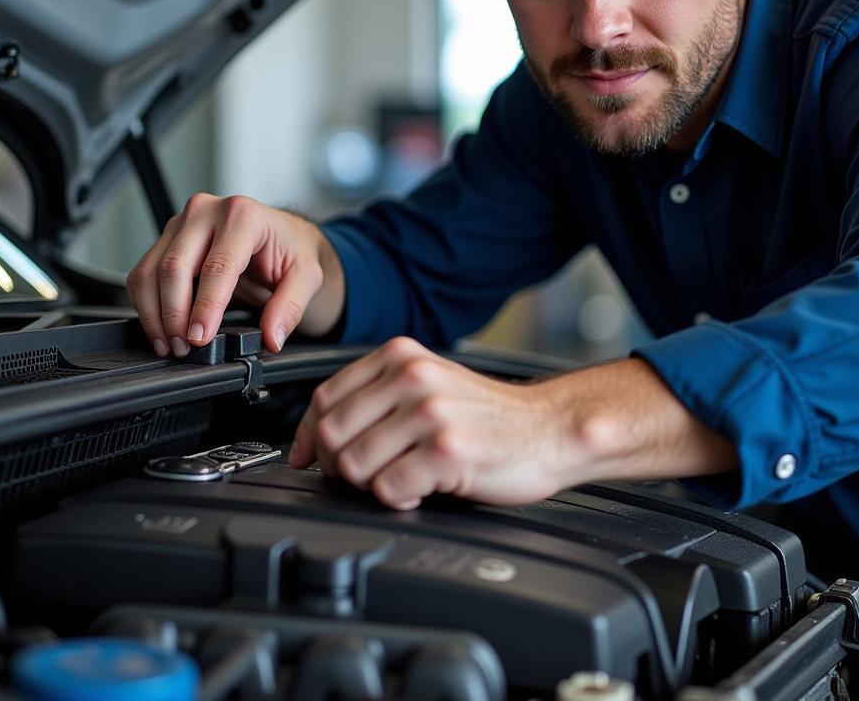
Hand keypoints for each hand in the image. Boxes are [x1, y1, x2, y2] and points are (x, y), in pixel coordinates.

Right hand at [126, 193, 343, 357]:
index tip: (199, 337)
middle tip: (184, 347)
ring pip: (151, 270)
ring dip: (154, 314)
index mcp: (244, 216)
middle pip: (175, 267)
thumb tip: (271, 336)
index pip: (217, 266)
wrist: (281, 234)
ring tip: (170, 344)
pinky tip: (160, 329)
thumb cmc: (291, 250)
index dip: (205, 306)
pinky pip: (143, 273)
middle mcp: (208, 211)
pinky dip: (146, 305)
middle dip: (175, 314)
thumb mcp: (307, 276)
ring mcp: (183, 222)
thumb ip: (291, 307)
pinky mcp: (168, 237)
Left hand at [289, 338, 739, 509]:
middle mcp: (412, 376)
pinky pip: (388, 491)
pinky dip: (399, 500)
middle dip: (339, 467)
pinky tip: (422, 490)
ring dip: (371, 486)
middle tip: (368, 476)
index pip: (324, 398)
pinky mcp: (446, 450)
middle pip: (330, 435)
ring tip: (403, 479)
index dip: (309, 436)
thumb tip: (311, 440)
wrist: (548, 429)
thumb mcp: (427, 384)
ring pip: (353, 467)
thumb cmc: (487, 416)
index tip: (311, 458)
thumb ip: (375, 398)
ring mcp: (429, 412)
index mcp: (400, 356)